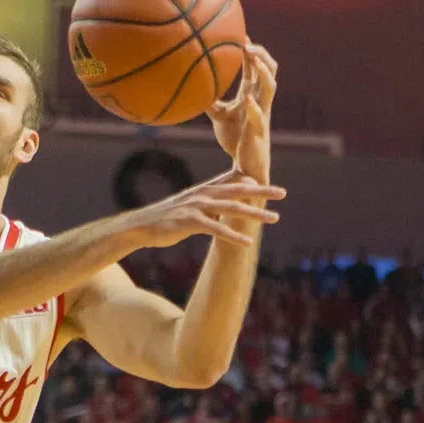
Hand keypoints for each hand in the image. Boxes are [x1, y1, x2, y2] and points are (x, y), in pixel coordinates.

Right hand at [125, 167, 284, 249]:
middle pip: (238, 189)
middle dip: (262, 191)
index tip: (273, 186)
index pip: (233, 180)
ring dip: (255, 213)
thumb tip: (226, 207)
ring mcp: (197, 207)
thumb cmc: (167, 218)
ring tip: (275, 218)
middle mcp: (203, 194)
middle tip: (283, 193)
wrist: (140, 226)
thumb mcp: (191, 207)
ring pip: (231, 207)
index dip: (253, 181)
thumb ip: (210, 204)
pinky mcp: (189, 222)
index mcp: (205, 190)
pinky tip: (247, 242)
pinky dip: (233, 235)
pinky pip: (216, 229)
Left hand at [208, 42, 276, 182]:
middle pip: (270, 70)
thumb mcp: (219, 116)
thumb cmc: (235, 139)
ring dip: (263, 72)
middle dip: (261, 54)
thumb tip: (193, 86)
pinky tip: (247, 100)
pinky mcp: (258, 131)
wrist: (245, 165)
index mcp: (252, 95)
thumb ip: (211, 100)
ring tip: (254, 59)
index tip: (241, 34)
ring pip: (270, 88)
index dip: (251, 50)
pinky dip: (254, 108)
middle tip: (248, 42)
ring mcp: (262, 115)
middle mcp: (260, 101)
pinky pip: (259, 117)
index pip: (256, 67)